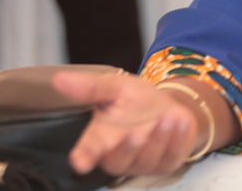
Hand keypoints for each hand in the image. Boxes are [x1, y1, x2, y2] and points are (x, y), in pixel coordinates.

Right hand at [52, 70, 199, 177]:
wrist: (167, 105)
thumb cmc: (135, 101)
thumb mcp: (114, 87)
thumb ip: (90, 87)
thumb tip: (60, 79)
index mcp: (101, 139)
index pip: (87, 152)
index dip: (83, 158)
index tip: (80, 162)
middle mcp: (120, 155)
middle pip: (118, 162)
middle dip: (129, 149)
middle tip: (138, 133)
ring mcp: (144, 162)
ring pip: (148, 159)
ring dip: (160, 138)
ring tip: (167, 117)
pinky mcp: (167, 162)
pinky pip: (173, 155)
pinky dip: (178, 137)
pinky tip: (181, 121)